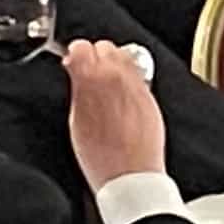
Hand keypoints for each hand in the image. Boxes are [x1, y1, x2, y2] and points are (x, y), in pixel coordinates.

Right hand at [62, 40, 166, 190]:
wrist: (131, 177)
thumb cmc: (101, 158)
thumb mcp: (74, 120)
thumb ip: (76, 88)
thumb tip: (75, 72)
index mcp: (92, 80)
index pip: (80, 46)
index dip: (73, 55)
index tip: (72, 64)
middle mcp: (118, 77)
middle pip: (104, 45)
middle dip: (94, 56)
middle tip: (88, 74)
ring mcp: (137, 85)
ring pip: (123, 55)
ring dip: (112, 64)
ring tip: (105, 83)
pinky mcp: (151, 96)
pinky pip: (137, 74)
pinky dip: (127, 78)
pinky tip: (120, 96)